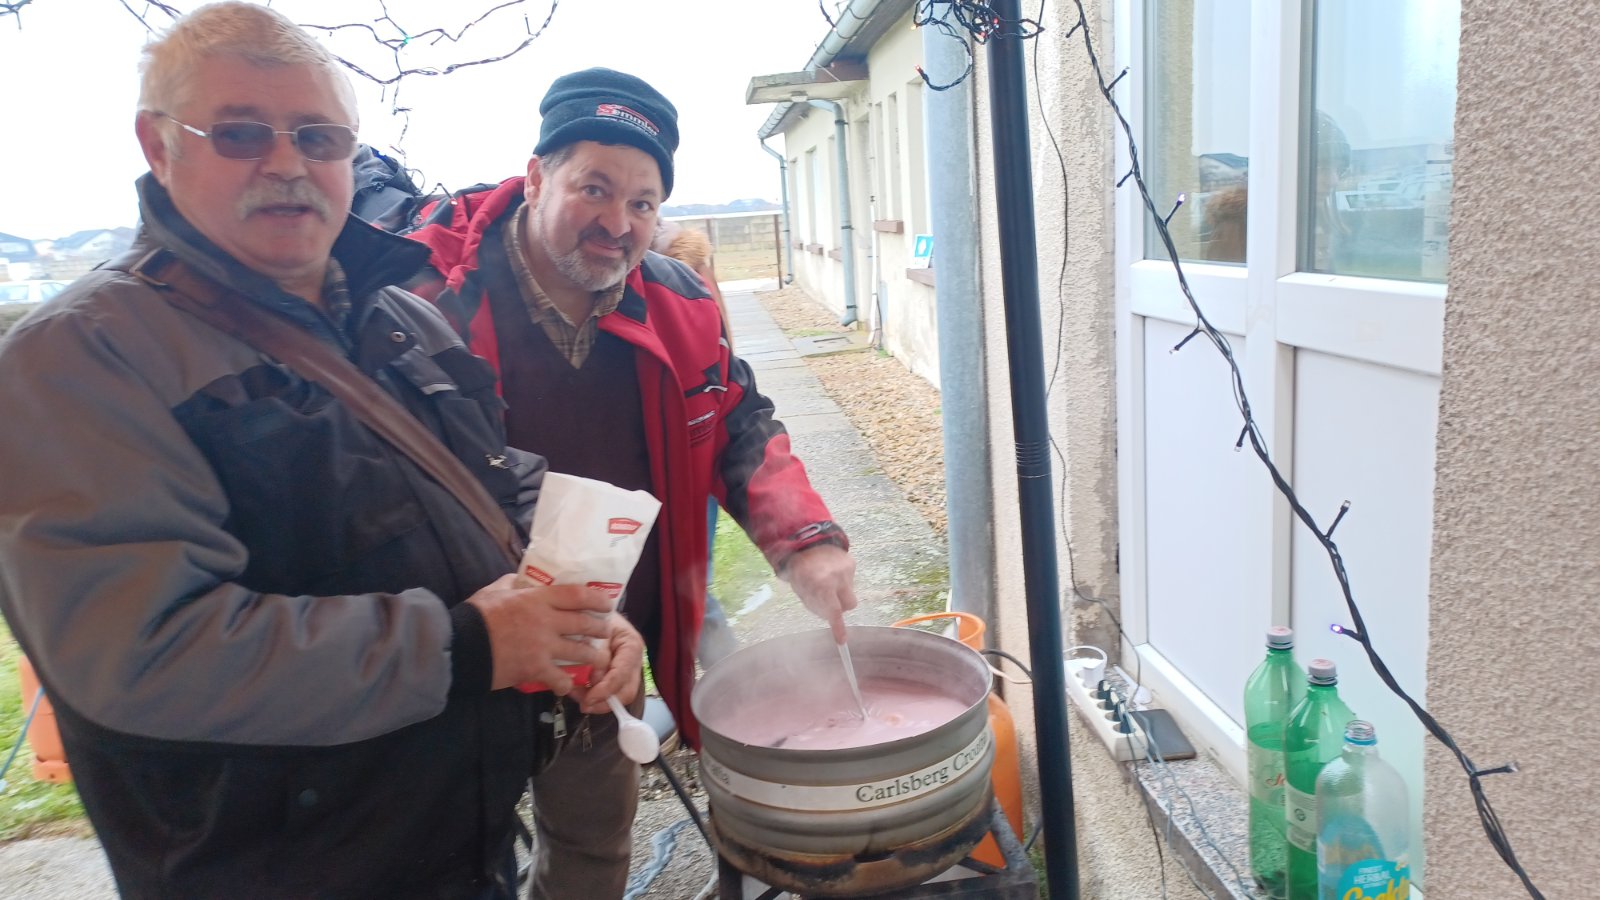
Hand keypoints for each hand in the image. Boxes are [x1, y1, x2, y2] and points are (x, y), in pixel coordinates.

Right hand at [467, 575, 614, 692]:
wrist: (460, 646)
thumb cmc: (475, 616)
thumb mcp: (494, 590)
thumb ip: (513, 584)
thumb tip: (522, 580)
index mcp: (537, 598)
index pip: (577, 595)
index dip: (597, 599)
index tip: (606, 604)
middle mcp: (546, 621)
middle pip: (585, 624)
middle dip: (600, 629)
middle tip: (605, 632)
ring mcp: (543, 646)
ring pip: (581, 652)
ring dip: (593, 657)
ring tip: (598, 661)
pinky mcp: (535, 669)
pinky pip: (560, 678)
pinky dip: (566, 683)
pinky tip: (567, 685)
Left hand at [570, 614, 645, 714]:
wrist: (595, 609)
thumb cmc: (596, 615)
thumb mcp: (595, 628)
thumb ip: (597, 652)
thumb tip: (594, 680)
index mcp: (632, 645)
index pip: (622, 675)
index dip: (606, 690)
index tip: (588, 699)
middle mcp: (634, 661)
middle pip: (626, 692)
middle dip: (603, 702)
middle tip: (582, 704)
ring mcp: (628, 670)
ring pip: (619, 696)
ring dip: (598, 702)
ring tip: (577, 696)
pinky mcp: (617, 675)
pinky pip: (610, 693)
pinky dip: (595, 696)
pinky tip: (579, 692)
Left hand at [781, 544, 857, 642]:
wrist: (808, 539)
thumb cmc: (800, 568)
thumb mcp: (800, 588)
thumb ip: (814, 604)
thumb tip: (828, 617)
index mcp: (821, 584)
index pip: (834, 611)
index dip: (838, 628)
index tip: (842, 640)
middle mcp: (837, 577)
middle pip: (849, 605)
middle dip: (841, 607)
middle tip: (829, 601)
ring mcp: (847, 569)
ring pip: (850, 592)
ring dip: (840, 592)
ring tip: (826, 581)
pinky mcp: (852, 563)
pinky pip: (849, 580)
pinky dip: (841, 580)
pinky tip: (830, 572)